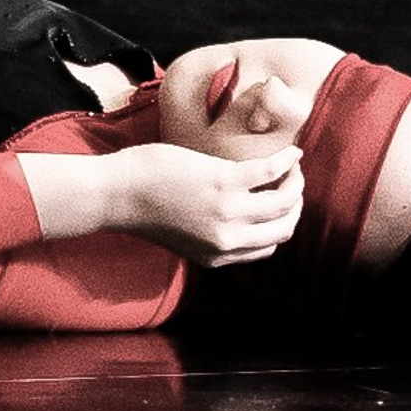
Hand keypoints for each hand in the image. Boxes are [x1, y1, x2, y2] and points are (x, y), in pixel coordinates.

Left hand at [110, 142, 303, 267]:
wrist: (115, 193)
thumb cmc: (142, 207)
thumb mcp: (182, 237)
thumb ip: (210, 236)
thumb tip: (234, 220)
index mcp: (216, 258)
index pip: (267, 248)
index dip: (279, 226)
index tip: (279, 206)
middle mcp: (226, 240)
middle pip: (283, 228)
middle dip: (294, 206)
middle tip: (292, 185)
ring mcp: (227, 211)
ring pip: (284, 202)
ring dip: (296, 183)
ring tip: (291, 168)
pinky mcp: (224, 182)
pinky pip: (269, 171)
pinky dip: (286, 161)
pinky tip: (291, 152)